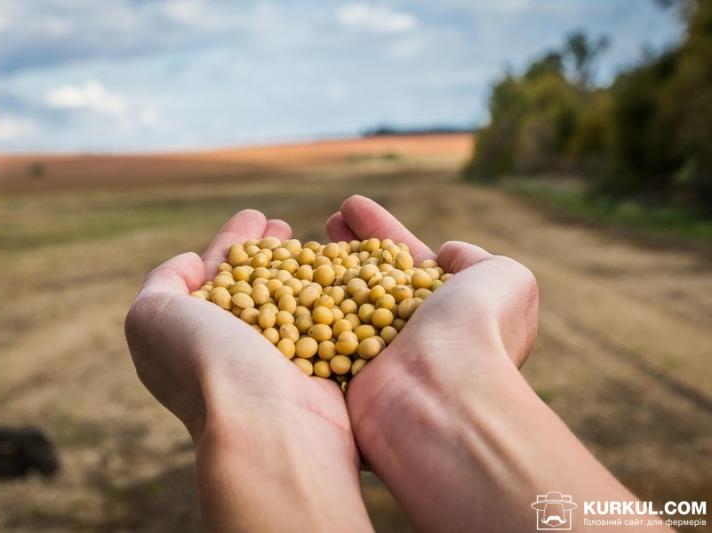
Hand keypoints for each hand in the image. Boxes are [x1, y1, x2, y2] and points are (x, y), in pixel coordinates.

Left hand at [126, 209, 371, 532]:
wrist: (267, 424)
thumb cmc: (204, 365)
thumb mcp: (151, 316)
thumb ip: (162, 282)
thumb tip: (194, 264)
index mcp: (192, 339)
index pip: (212, 278)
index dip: (231, 244)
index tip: (254, 217)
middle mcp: (233, 350)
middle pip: (252, 285)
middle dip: (266, 251)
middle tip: (282, 223)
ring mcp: (277, 359)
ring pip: (288, 299)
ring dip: (298, 266)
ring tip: (314, 238)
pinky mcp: (316, 367)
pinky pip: (320, 318)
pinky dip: (327, 292)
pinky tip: (337, 269)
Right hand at [327, 196, 645, 532]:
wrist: (441, 391)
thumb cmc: (477, 329)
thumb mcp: (505, 278)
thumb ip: (476, 259)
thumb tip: (446, 255)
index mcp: (449, 309)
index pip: (408, 260)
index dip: (381, 231)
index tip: (352, 206)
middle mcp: (413, 333)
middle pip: (373, 278)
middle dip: (351, 246)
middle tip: (329, 220)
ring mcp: (378, 354)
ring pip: (344, 303)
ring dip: (323, 271)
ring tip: (295, 241)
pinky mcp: (346, 373)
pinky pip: (320, 333)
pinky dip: (303, 307)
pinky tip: (284, 279)